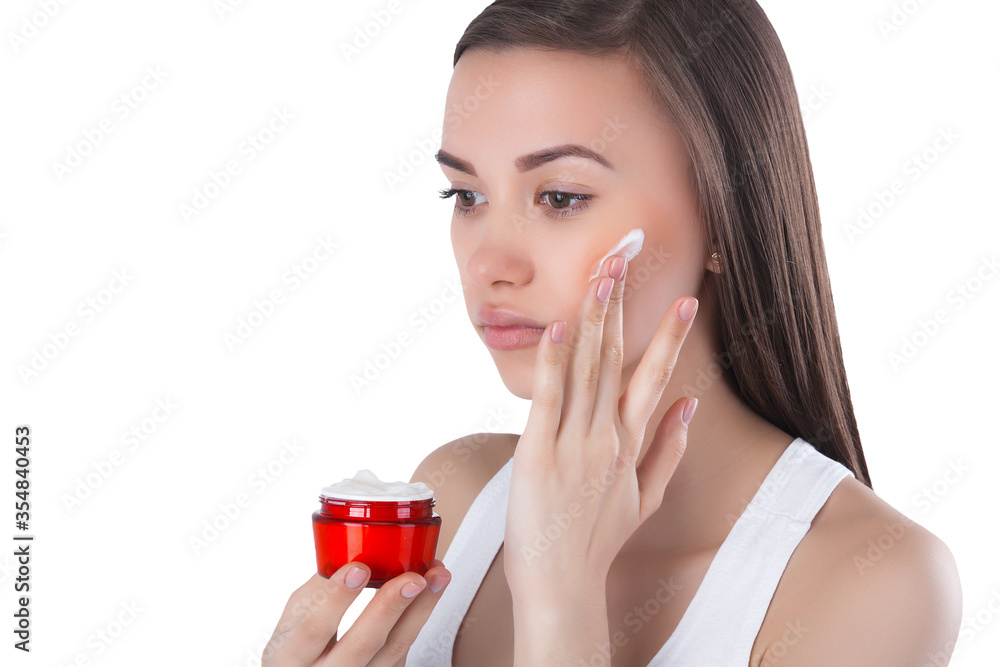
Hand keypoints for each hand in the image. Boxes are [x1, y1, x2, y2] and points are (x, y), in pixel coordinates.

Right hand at [263, 560, 451, 666]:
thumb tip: (350, 554)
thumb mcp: (291, 625)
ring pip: (394, 649)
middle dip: (391, 607)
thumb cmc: (299, 650)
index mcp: (293, 657)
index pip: (313, 628)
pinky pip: (403, 651)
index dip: (336, 597)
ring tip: (437, 576)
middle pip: (363, 644)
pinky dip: (419, 619)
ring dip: (421, 609)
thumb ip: (316, 594)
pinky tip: (429, 593)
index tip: (359, 568)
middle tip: (414, 577)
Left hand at [504, 252, 698, 594]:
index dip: (668, 335)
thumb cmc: (598, 541)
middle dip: (620, 305)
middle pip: (616, 359)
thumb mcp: (647, 497)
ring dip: (593, 318)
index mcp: (631, 444)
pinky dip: (556, 362)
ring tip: (600, 275)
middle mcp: (607, 438)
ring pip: (587, 370)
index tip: (684, 299)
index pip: (655, 377)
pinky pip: (549, 399)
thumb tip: (690, 404)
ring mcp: (574, 445)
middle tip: (624, 258)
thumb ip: (670, 447)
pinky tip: (562, 327)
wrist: (563, 585)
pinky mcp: (538, 455)